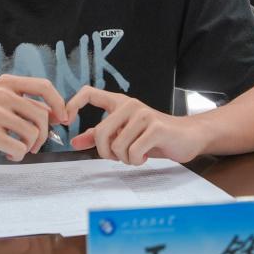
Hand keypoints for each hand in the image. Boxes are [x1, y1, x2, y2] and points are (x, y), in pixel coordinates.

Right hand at [0, 75, 68, 164]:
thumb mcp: (7, 106)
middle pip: (41, 114)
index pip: (44, 86)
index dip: (59, 103)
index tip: (64, 119)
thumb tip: (60, 115)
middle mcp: (0, 94)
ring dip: (30, 146)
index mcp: (7, 83)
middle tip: (35, 144)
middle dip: (44, 134)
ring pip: (32, 133)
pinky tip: (8, 153)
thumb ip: (31, 107)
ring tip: (18, 147)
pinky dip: (18, 155)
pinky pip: (19, 148)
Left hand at [67, 86, 206, 164]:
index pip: (89, 93)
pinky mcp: (155, 127)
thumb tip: (75, 142)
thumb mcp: (124, 135)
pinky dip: (136, 160)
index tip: (66, 120)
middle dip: (106, 152)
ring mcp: (143, 114)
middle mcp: (129, 105)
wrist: (187, 136)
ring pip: (117, 146)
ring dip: (125, 159)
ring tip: (137, 153)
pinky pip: (132, 152)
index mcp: (119, 103)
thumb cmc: (154, 136)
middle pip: (100, 132)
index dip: (73, 104)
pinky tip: (146, 154)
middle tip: (119, 156)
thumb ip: (99, 137)